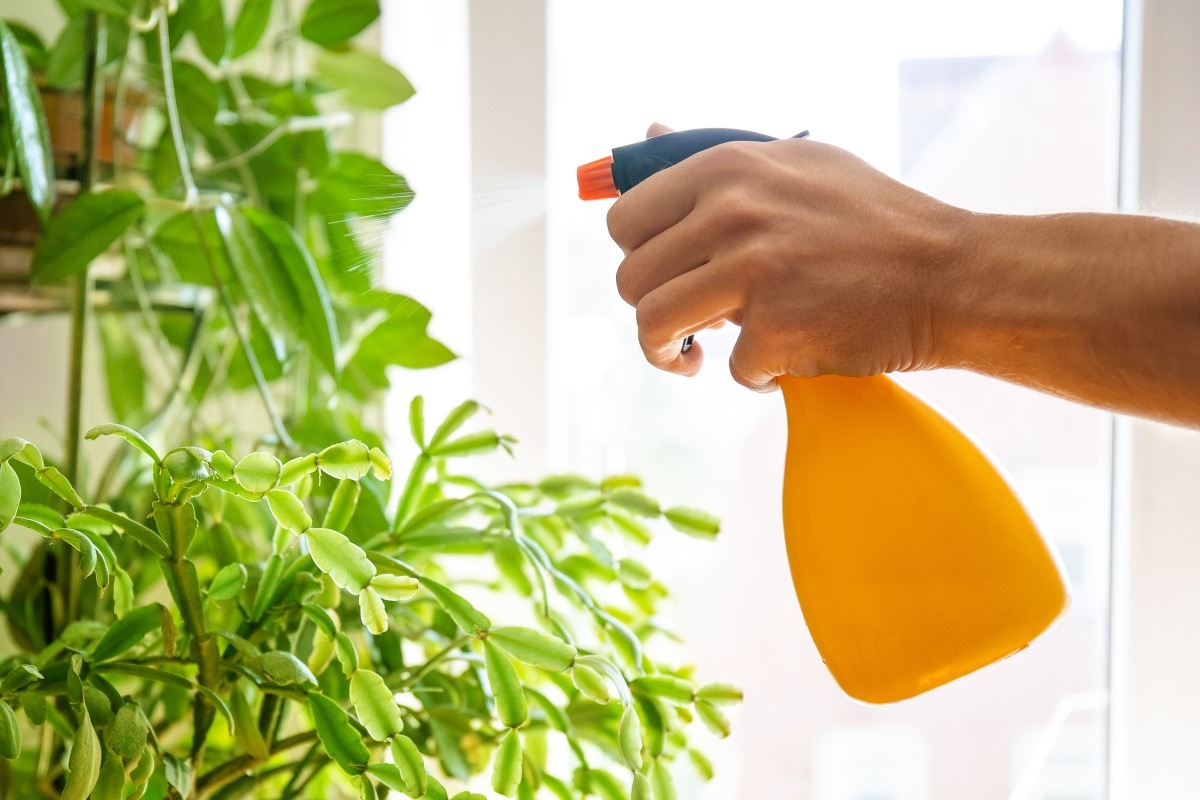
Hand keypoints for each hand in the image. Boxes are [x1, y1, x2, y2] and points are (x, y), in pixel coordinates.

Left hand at [607, 126, 969, 390]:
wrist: (950, 274)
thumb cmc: (873, 219)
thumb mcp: (797, 163)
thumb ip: (717, 158)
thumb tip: (648, 134)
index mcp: (726, 168)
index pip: (625, 219)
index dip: (637, 256)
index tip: (662, 275)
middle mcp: (730, 215)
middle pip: (630, 279)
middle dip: (651, 310)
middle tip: (686, 326)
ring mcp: (752, 274)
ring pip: (653, 328)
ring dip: (668, 354)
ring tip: (696, 358)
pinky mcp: (775, 332)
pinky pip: (730, 369)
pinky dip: (759, 374)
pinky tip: (790, 355)